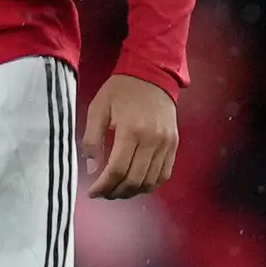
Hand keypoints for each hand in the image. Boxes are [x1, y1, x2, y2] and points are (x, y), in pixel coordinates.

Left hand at [81, 73, 178, 197]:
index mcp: (131, 131)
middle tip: (104, 193)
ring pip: (150, 182)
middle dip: (116, 192)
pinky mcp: (174, 145)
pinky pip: (164, 174)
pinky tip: (137, 184)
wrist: (152, 73)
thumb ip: (92, 138)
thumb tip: (92, 168)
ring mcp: (166, 144)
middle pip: (134, 180)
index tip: (92, 192)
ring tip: (118, 190)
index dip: (103, 186)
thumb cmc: (121, 90)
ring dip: (132, 192)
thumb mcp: (98, 108)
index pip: (117, 170)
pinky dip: (150, 185)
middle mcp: (152, 140)